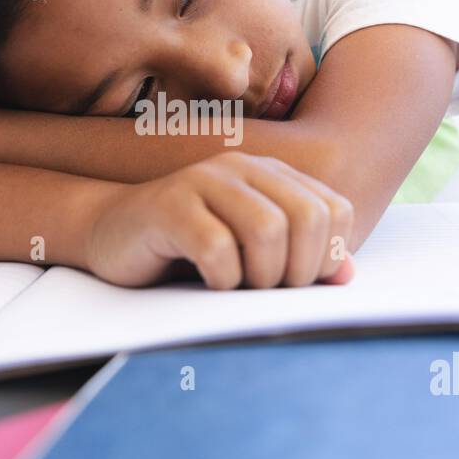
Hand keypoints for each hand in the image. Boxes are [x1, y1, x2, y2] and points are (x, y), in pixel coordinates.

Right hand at [85, 151, 353, 288]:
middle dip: (297, 270)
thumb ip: (300, 260)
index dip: (327, 256)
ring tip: (240, 287)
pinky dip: (222, 278)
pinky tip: (209, 282)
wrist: (112, 233)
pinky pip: (216, 248)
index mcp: (270, 174)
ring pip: (266, 230)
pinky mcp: (169, 207)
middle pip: (306, 219)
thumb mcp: (252, 255)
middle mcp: (241, 168)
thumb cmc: (188, 249)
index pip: (334, 209)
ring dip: (261, 276)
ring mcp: (203, 182)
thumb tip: (346, 275)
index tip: (299, 282)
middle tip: (269, 291)